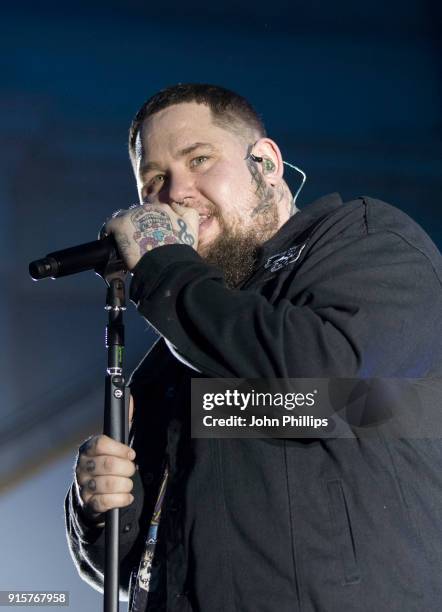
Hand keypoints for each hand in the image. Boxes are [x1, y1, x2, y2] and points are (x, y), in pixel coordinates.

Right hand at [74, 396, 135, 521]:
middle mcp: (82, 466)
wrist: (93, 492)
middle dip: (126, 467)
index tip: (131, 453)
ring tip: (128, 483)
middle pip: (107, 464)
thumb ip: (123, 421)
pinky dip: (121, 500)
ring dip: (125, 484)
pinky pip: (104, 502)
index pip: (100, 443)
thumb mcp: (114, 443)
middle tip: (131, 469)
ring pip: (108, 484)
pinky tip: (126, 496)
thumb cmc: (108, 462)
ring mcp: (83, 485)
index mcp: (88, 448)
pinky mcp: (88, 504)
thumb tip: (128, 397)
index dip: (119, 448)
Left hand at [105, 202, 199, 269]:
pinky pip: (109, 226)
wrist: (167, 265)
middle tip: (139, 241)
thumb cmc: (180, 253)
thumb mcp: (192, 230)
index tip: (151, 231)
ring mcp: (134, 214)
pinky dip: (109, 234)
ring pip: (124, 217)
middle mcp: (149, 207)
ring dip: (125, 229)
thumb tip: (182, 208)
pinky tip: (112, 247)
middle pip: (138, 212)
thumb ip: (189, 216)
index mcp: (166, 208)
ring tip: (125, 244)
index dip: (151, 220)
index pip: (154, 206)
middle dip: (138, 224)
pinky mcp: (120, 224)